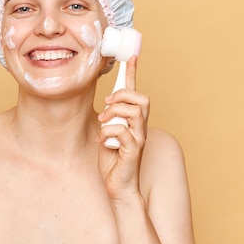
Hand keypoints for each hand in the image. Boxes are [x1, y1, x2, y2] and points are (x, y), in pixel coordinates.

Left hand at [97, 56, 149, 200]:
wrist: (119, 187)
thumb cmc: (113, 162)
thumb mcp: (108, 134)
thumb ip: (110, 120)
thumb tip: (106, 107)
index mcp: (133, 122)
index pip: (136, 93)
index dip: (133, 74)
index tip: (132, 55)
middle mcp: (140, 128)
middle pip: (142, 99)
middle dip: (123, 96)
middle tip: (107, 105)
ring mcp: (139, 140)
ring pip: (134, 113)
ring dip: (114, 114)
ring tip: (102, 123)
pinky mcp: (133, 152)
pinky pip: (124, 132)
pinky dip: (109, 132)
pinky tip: (102, 141)